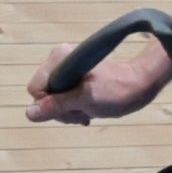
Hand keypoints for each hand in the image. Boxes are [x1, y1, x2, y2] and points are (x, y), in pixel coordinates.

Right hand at [27, 35, 171, 123]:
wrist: (142, 83)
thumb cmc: (117, 90)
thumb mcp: (84, 101)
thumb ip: (56, 106)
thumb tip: (29, 113)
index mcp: (59, 58)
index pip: (36, 89)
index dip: (50, 105)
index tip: (71, 108)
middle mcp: (60, 60)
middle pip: (44, 95)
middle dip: (62, 109)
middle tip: (83, 111)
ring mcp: (68, 69)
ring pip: (54, 99)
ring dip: (70, 110)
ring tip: (89, 110)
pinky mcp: (76, 77)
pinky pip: (64, 97)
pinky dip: (75, 107)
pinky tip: (88, 111)